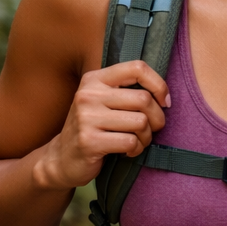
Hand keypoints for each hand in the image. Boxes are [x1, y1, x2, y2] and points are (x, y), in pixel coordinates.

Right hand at [33, 61, 169, 190]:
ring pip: (141, 122)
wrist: (61, 158)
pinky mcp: (89, 141)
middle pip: (144, 99)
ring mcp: (86, 118)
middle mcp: (88, 94)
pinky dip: (136, 149)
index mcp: (95, 79)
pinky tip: (126, 151)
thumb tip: (165, 96)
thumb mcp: (104, 101)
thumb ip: (127, 91)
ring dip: (146, 137)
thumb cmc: (93, 128)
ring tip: (136, 141)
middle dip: (157, 119)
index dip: (159, 85)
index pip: (137, 68)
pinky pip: (131, 142)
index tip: (163, 102)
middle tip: (151, 129)